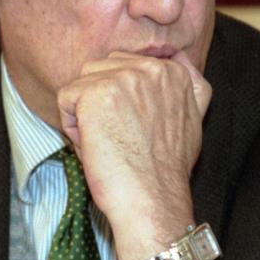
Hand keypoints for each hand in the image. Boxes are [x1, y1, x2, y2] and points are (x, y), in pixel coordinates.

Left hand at [55, 50, 211, 259]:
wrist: (152, 201)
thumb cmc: (166, 170)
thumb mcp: (193, 119)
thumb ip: (188, 86)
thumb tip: (180, 58)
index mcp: (174, 71)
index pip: (125, 65)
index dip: (123, 100)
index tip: (136, 128)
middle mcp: (151, 68)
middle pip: (102, 70)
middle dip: (102, 102)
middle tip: (121, 137)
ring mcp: (124, 78)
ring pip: (83, 83)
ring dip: (86, 113)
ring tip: (109, 141)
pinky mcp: (97, 92)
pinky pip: (66, 98)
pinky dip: (72, 126)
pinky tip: (95, 145)